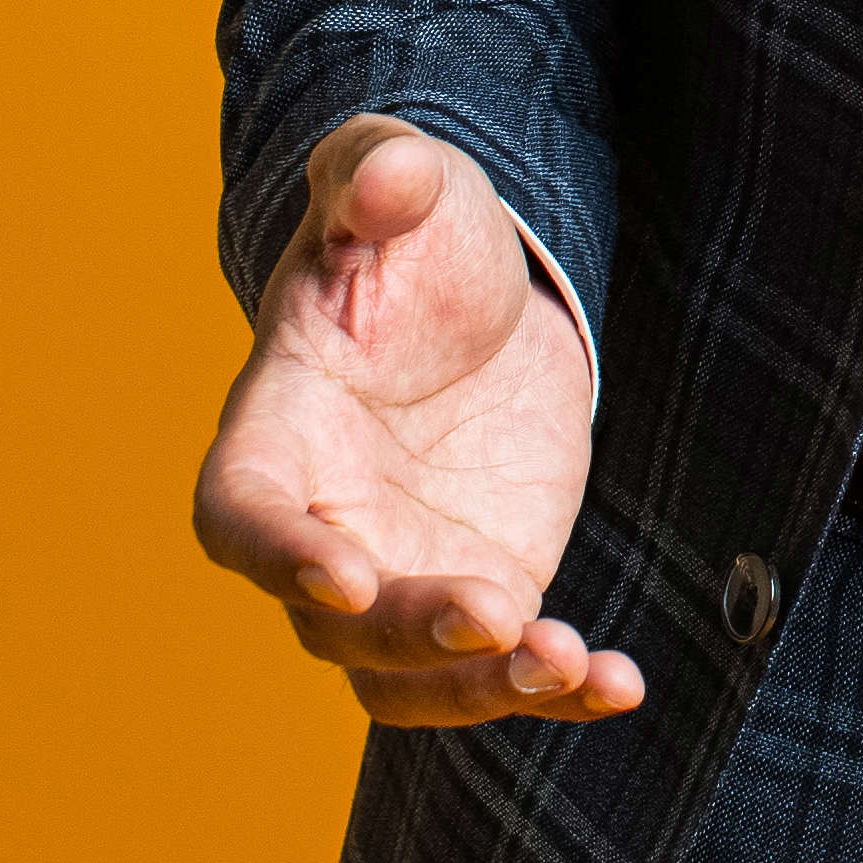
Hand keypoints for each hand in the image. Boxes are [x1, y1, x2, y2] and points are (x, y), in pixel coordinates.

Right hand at [191, 116, 643, 729]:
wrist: (483, 298)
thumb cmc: (412, 233)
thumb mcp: (402, 179)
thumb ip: (381, 174)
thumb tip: (391, 176)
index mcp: (277, 428)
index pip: (242, 512)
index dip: (280, 553)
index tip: (346, 579)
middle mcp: (325, 523)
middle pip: (336, 623)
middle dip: (412, 632)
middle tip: (497, 614)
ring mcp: (401, 572)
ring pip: (408, 678)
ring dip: (481, 688)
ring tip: (570, 666)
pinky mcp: (482, 590)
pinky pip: (501, 667)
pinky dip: (558, 688)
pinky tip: (620, 682)